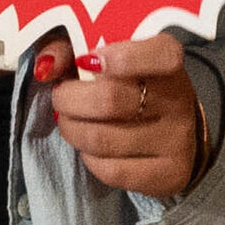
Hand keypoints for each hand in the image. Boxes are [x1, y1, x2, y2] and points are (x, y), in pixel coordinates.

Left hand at [38, 24, 213, 199]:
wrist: (171, 132)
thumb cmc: (128, 84)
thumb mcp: (103, 55)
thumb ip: (70, 49)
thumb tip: (46, 67)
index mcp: (168, 62)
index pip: (160, 55)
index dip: (122, 57)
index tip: (86, 62)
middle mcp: (179, 100)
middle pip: (111, 100)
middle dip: (70, 99)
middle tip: (61, 97)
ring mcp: (177, 141)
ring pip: (103, 139)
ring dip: (72, 129)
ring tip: (69, 121)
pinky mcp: (168, 175)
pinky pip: (111, 170)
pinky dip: (88, 158)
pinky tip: (90, 147)